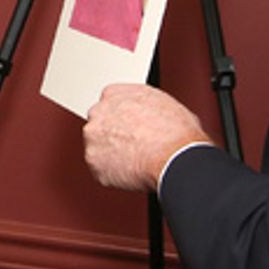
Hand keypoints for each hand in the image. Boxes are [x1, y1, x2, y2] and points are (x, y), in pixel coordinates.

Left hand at [83, 84, 211, 192]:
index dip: (122, 120)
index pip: (109, 105)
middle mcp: (98, 113)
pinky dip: (113, 175)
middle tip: (134, 147)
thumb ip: (143, 104)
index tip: (130, 129)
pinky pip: (101, 170)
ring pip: (98, 148)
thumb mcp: (164, 102)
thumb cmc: (175, 133)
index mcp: (113, 94)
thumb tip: (149, 113)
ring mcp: (93, 138)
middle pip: (100, 126)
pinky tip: (131, 173)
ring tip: (135, 161)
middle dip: (113, 136)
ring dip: (111, 156)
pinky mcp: (93, 162)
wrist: (174, 158)